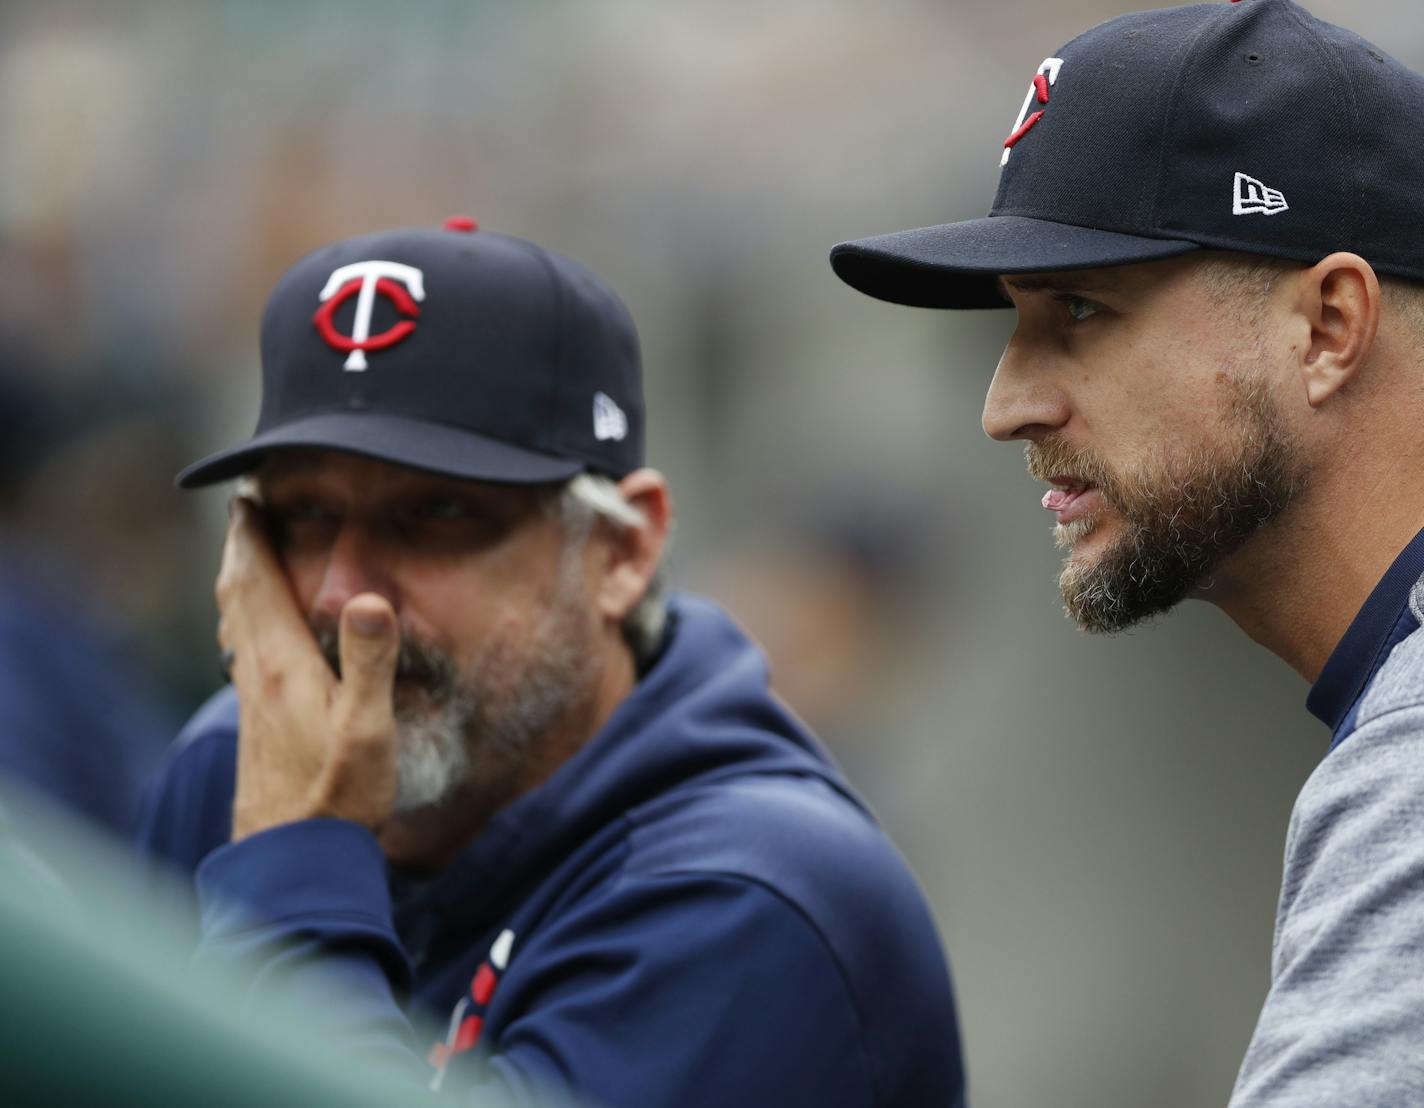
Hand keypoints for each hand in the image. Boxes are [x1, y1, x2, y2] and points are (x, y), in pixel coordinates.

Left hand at [216, 498, 400, 839]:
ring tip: (246, 561)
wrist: (295, 860)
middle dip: (239, 551)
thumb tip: (366, 597)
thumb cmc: (338, 797)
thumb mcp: (368, 728)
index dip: (249, 538)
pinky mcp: (258, 728)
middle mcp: (258, 678)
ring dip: (238, 585)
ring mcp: (253, 704)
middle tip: (244, 514)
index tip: (248, 496)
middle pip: (236, 598)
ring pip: (234, 627)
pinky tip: (257, 639)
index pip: (256, 584)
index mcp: (283, 666)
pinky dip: (245, 623)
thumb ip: (370, 661)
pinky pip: (243, 654)